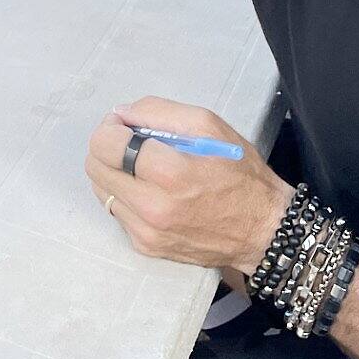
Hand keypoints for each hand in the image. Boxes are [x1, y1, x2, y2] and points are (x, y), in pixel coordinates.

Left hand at [83, 97, 292, 275]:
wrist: (263, 230)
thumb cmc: (240, 173)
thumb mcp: (209, 125)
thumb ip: (158, 112)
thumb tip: (120, 114)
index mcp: (169, 173)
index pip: (105, 144)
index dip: (110, 127)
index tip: (125, 125)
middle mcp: (152, 207)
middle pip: (94, 167)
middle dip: (107, 148)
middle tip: (131, 143)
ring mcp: (146, 231)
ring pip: (101, 190)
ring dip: (113, 172)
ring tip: (142, 168)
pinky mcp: (146, 246)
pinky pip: (118, 212)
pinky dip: (126, 197)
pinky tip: (151, 191)